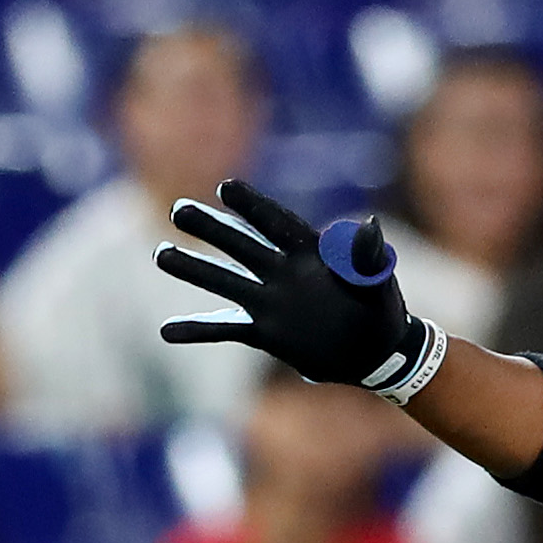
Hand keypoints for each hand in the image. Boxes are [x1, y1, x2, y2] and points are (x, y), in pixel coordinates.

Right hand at [155, 179, 432, 389]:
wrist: (377, 354)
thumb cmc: (381, 311)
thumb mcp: (379, 282)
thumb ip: (367, 257)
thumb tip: (369, 224)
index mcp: (311, 254)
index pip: (277, 223)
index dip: (254, 205)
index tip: (226, 187)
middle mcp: (284, 273)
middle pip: (242, 245)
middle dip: (211, 228)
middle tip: (178, 210)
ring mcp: (271, 302)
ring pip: (226, 282)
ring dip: (194, 269)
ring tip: (161, 255)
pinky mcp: (265, 333)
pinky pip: (226, 329)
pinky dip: (198, 330)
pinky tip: (167, 331)